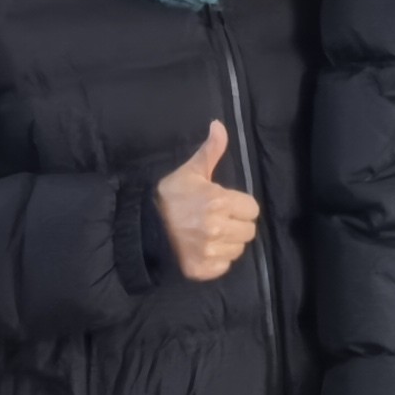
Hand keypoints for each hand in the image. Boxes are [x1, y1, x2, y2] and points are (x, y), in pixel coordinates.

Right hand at [155, 122, 258, 282]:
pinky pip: (224, 266)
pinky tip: (203, 249)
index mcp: (218, 202)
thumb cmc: (169, 197)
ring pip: (238, 249)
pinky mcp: (201, 270)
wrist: (142, 227)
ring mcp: (209, 251)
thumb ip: (211, 151)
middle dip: (237, 224)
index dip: (241, 206)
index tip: (226, 205)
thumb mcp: (190, 171)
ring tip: (209, 234)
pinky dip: (216, 260)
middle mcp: (217, 228)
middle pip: (248, 231)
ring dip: (228, 243)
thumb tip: (219, 125)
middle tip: (218, 220)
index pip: (252, 209)